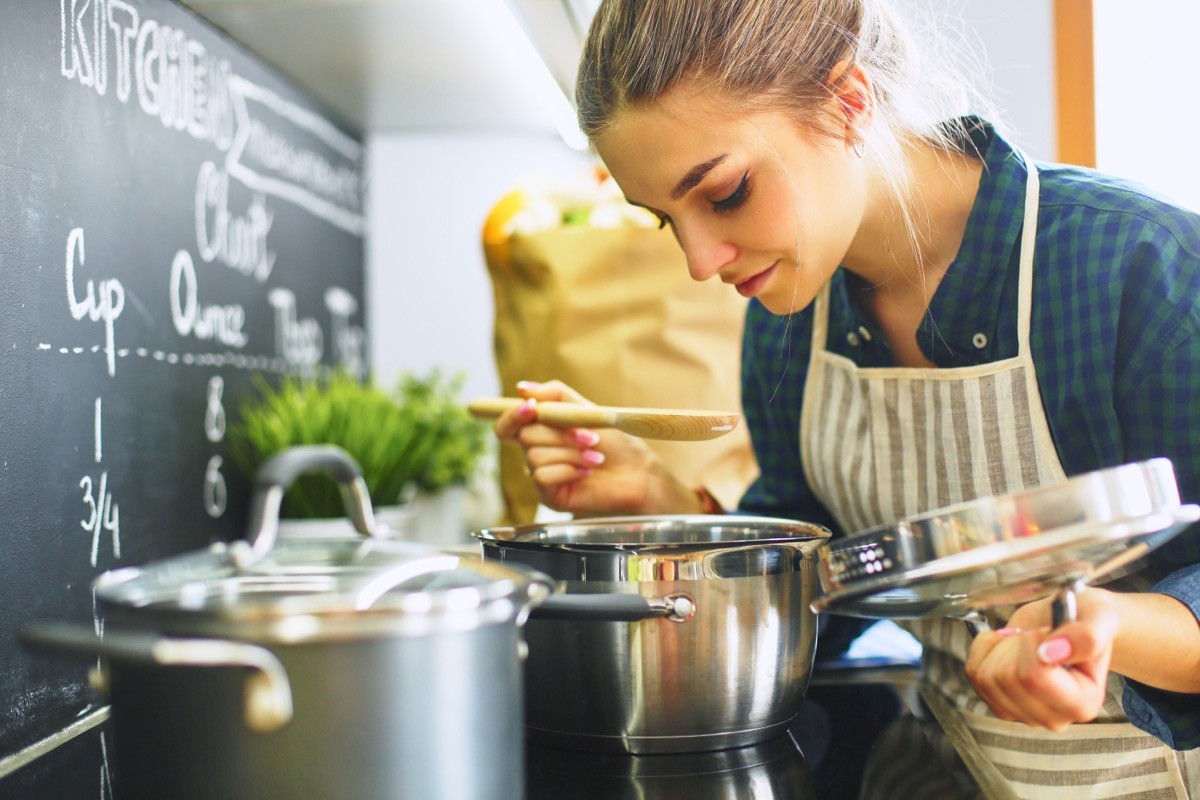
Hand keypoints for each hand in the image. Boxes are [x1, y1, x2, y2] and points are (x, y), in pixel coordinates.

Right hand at [491, 380, 698, 515]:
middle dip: (560, 434)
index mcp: (541, 432)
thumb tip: (522, 388)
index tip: (531, 407)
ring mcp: (541, 475)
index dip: (513, 415)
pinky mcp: (549, 495)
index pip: (507, 425)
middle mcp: (536, 453)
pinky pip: (542, 477)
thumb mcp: (585, 410)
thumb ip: (555, 396)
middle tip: (591, 438)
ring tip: (595, 457)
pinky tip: (586, 472)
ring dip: (570, 453)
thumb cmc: (615, 442)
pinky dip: (568, 469)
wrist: (637, 472)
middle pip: (525, 436)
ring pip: (535, 457)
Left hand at [964, 588, 1118, 730]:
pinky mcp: (1000, 704)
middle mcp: (1055, 718)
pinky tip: (1007, 646)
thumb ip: (1087, 637)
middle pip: (1006, 677)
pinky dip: (984, 650)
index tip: (1046, 632)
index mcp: (1083, 704)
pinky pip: (973, 673)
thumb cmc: (1086, 621)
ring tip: (1025, 641)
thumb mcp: (1099, 618)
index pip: (1034, 677)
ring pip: (985, 677)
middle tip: (1038, 636)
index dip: (1031, 644)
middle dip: (1017, 643)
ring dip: (1000, 646)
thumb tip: (1052, 653)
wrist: (1069, 622)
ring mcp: (1024, 714)